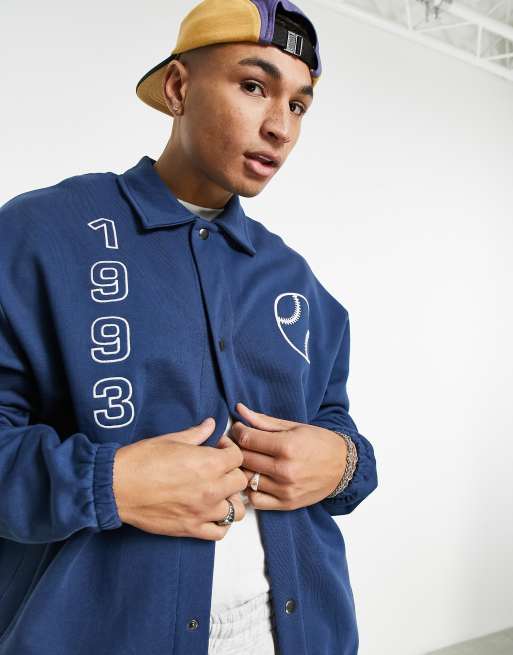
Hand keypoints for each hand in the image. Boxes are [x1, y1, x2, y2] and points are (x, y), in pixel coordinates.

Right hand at [112, 418, 247, 540]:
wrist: (116, 486)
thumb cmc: (141, 460)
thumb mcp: (171, 440)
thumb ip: (196, 434)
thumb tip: (210, 424)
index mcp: (208, 463)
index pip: (238, 457)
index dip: (229, 450)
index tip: (218, 449)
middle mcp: (210, 489)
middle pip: (240, 482)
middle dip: (231, 472)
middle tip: (217, 469)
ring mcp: (202, 511)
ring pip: (236, 510)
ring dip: (230, 499)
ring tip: (217, 492)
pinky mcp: (191, 528)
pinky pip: (220, 532)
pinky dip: (220, 523)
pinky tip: (210, 512)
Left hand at [229, 402, 347, 510]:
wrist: (343, 466)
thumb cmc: (319, 442)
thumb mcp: (293, 426)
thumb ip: (263, 421)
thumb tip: (239, 409)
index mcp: (287, 446)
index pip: (247, 439)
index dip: (238, 431)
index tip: (239, 428)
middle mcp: (285, 470)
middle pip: (244, 459)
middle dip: (237, 448)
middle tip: (238, 442)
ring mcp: (285, 489)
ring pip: (246, 479)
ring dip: (243, 468)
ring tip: (248, 460)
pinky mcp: (286, 504)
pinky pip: (255, 500)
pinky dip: (251, 489)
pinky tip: (257, 478)